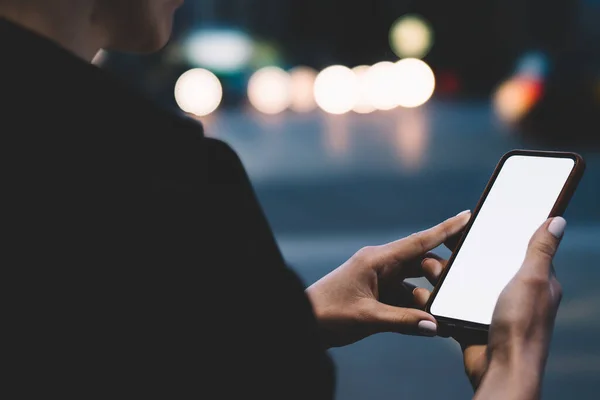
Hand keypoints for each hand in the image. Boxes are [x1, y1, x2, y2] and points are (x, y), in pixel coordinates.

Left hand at [305, 210, 470, 348]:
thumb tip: (436, 326)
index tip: (466, 216)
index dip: (445, 230)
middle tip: (452, 288)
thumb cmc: (328, 314)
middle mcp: (379, 264)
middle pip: (420, 262)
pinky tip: (425, 323)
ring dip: (426, 295)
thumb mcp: (367, 318)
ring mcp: (378, 278)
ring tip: (436, 312)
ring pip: (414, 281)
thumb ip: (403, 321)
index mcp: (376, 260)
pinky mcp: (376, 293)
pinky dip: (415, 308)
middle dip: (438, 274)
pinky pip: (404, 296)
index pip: (418, 242)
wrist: (304, 322)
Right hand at [420, 217, 565, 395]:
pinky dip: (436, 298)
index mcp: (533, 282)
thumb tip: (558, 221)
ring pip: (462, 284)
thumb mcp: (533, 280)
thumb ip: (541, 250)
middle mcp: (512, 294)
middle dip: (459, 255)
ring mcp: (490, 309)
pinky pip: (450, 305)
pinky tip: (423, 290)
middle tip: (442, 244)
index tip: (473, 222)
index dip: (495, 235)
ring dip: (443, 275)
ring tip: (427, 267)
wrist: (501, 369)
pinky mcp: (471, 323)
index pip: (515, 249)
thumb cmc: (522, 326)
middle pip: (481, 265)